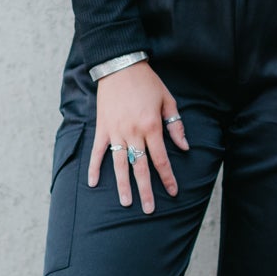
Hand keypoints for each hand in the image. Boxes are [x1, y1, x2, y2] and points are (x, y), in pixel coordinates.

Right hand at [89, 61, 189, 213]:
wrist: (120, 65)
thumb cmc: (147, 83)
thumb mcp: (168, 100)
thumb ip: (176, 125)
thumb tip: (184, 147)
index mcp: (151, 126)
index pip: (161, 159)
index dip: (168, 177)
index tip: (173, 192)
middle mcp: (134, 132)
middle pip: (141, 167)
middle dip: (146, 190)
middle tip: (149, 209)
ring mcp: (116, 132)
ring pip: (120, 164)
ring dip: (123, 185)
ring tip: (126, 202)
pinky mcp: (103, 128)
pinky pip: (97, 151)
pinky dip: (94, 167)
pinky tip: (92, 183)